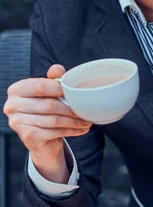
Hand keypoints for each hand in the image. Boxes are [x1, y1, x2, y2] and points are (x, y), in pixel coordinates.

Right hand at [4, 65, 91, 181]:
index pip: (40, 86)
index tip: (76, 92)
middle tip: (86, 110)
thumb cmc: (44, 110)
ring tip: (87, 120)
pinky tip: (81, 129)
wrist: (39, 138)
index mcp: (17, 90)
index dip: (60, 88)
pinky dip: (71, 131)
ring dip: (74, 121)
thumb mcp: (48, 92)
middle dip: (71, 108)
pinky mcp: (28, 137)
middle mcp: (12, 106)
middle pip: (49, 105)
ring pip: (54, 120)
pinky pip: (55, 132)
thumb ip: (52, 79)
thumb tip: (57, 69)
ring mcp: (18, 123)